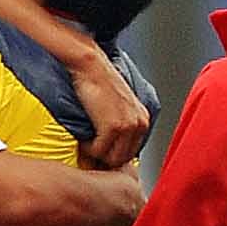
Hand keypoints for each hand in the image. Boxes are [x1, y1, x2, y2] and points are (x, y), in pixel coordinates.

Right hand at [73, 48, 150, 168]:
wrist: (91, 66)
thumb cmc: (99, 81)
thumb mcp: (119, 105)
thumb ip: (121, 124)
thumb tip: (110, 148)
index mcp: (143, 119)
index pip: (132, 152)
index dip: (114, 156)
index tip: (100, 155)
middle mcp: (140, 124)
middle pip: (123, 159)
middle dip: (105, 158)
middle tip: (90, 153)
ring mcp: (128, 126)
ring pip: (112, 158)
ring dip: (96, 155)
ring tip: (87, 144)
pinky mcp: (112, 127)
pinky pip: (98, 151)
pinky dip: (87, 149)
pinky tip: (83, 139)